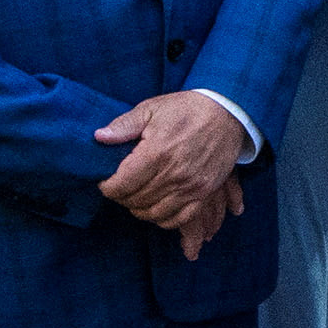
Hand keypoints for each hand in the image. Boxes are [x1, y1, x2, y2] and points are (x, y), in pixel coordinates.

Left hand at [94, 92, 250, 239]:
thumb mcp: (151, 108)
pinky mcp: (205, 192)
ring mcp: (191, 186)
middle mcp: (173, 174)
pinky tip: (156, 209)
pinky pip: (180, 218)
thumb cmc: (186, 109)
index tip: (106, 181)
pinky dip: (164, 220)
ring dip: (139, 209)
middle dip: (121, 197)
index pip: (121, 185)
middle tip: (120, 188)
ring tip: (135, 198)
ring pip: (154, 213)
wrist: (227, 113)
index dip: (107, 187)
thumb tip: (99, 137)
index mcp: (156, 152)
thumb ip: (124, 125)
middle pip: (135, 200)